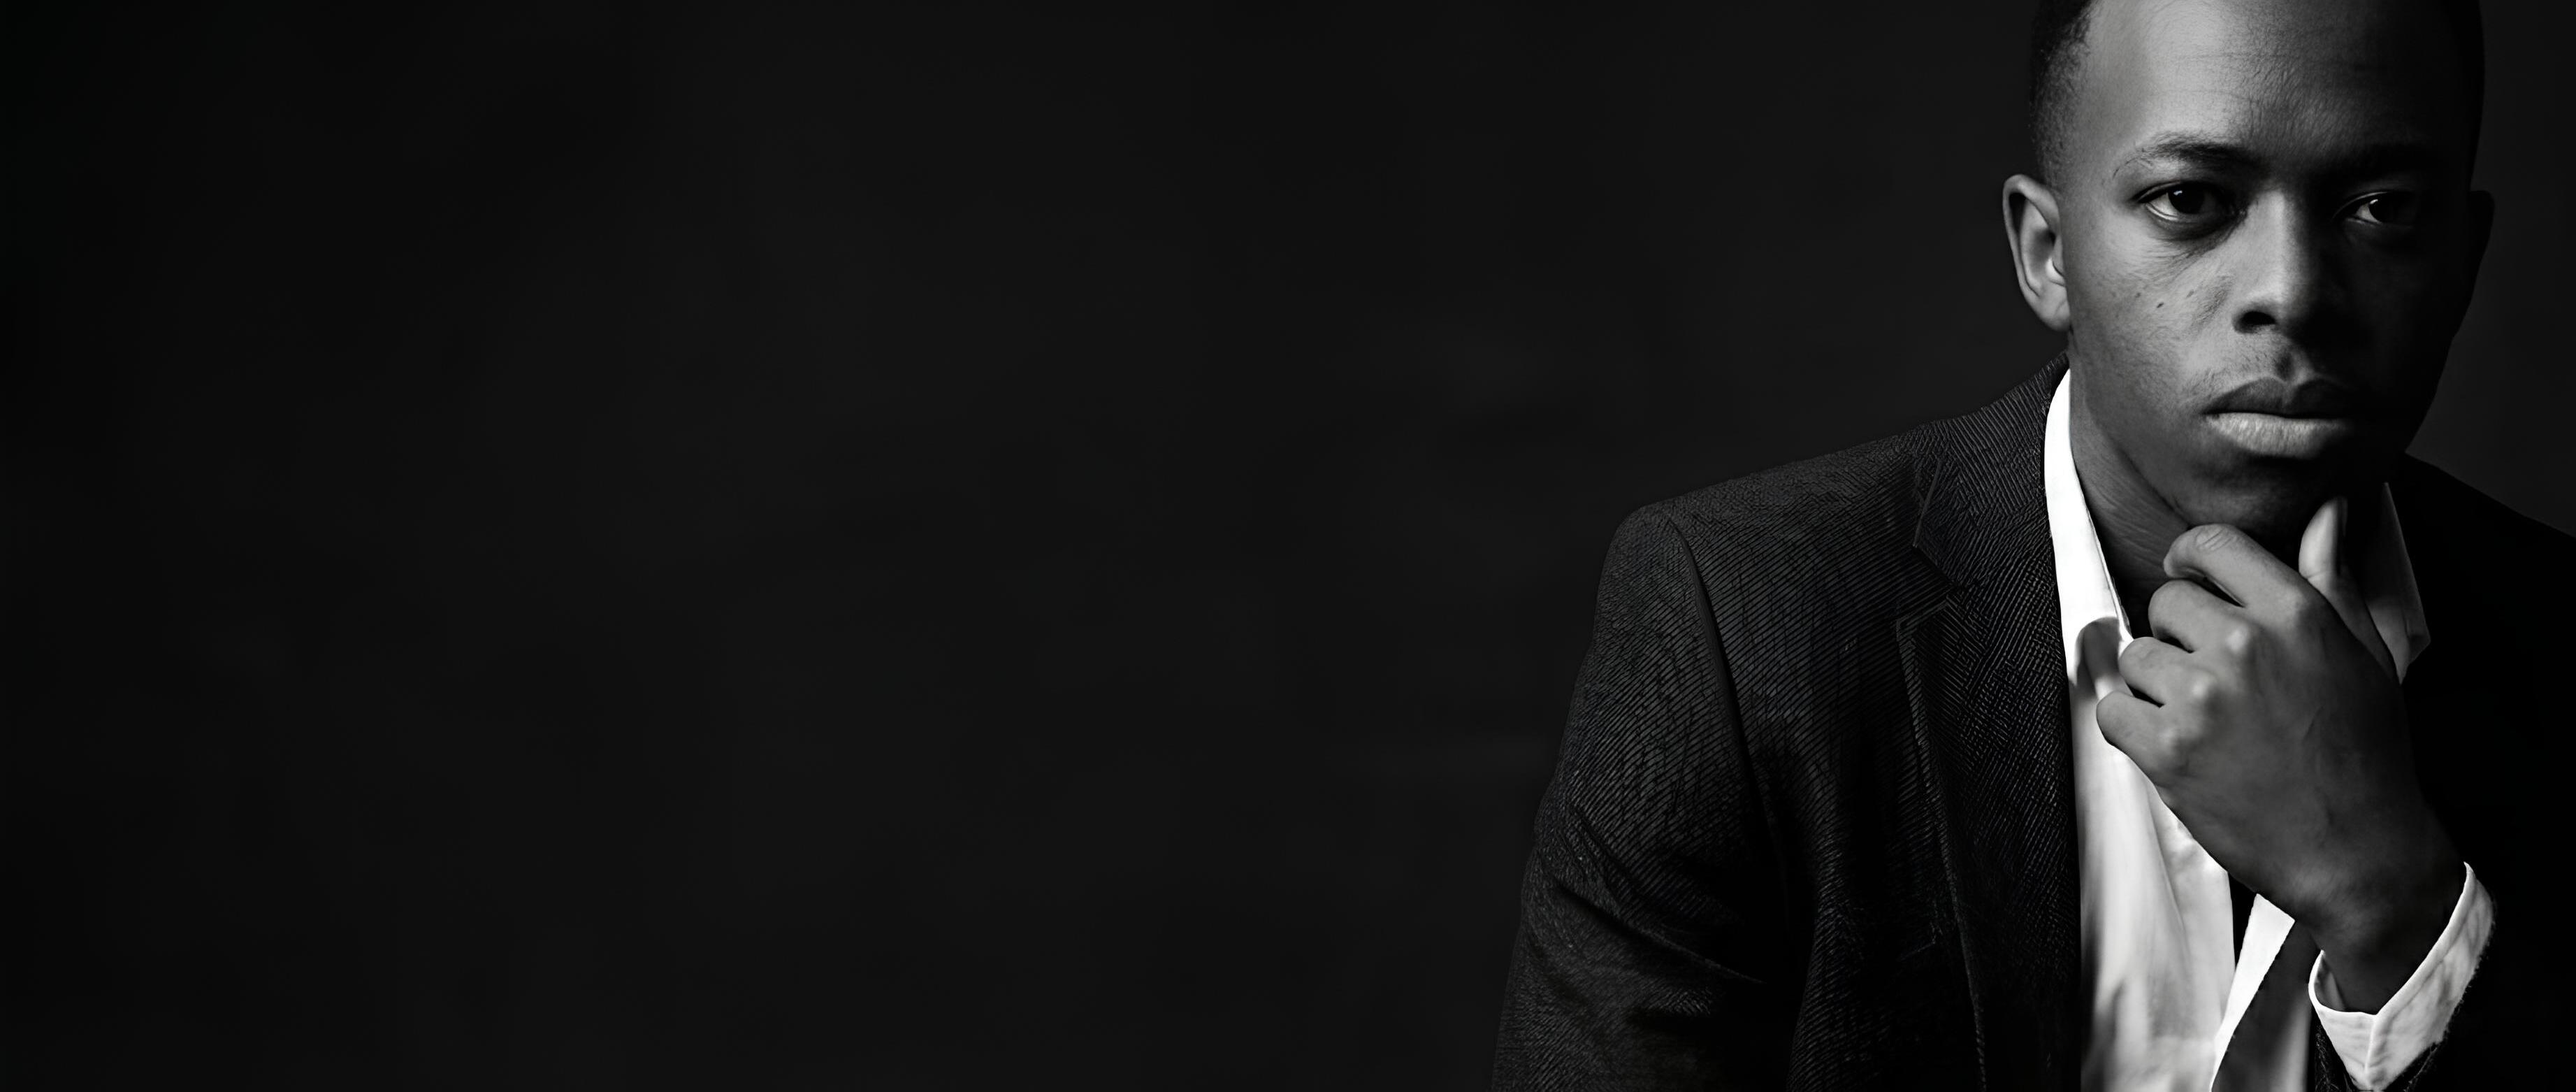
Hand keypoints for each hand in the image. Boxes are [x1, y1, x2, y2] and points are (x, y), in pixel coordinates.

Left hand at [2096, 496, 2460, 1010]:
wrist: (2357, 852)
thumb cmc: (2365, 755)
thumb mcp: (2365, 653)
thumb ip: (2331, 577)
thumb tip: (2326, 512)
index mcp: (2295, 614)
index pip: (2213, 546)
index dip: (2191, 560)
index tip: (2188, 577)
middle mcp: (2243, 645)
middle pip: (2165, 602)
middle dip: (2179, 634)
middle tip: (2212, 675)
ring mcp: (2200, 698)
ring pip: (2135, 656)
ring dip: (2156, 684)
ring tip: (2202, 717)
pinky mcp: (2166, 750)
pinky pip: (2111, 708)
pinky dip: (2131, 725)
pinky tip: (2171, 741)